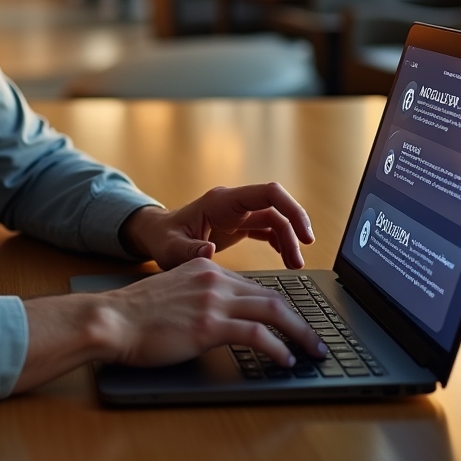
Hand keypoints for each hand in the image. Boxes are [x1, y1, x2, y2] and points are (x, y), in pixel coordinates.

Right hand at [14, 258, 326, 391]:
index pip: (253, 286)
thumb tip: (222, 319)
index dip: (277, 308)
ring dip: (298, 334)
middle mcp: (214, 277)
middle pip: (271, 296)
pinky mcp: (210, 324)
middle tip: (314, 341)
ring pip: (273, 311)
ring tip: (311, 352)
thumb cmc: (136, 313)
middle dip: (299, 321)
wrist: (113, 319)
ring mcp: (213, 300)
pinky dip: (276, 348)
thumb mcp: (174, 293)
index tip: (291, 324)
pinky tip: (284, 360)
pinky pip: (256, 334)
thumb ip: (200, 298)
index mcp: (206, 266)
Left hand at [121, 183, 314, 269]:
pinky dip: (281, 243)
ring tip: (295, 267)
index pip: (267, 193)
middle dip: (295, 228)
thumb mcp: (170, 249)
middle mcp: (233, 203)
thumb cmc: (162, 240)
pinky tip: (286, 260)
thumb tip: (209, 251)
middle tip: (302, 257)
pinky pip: (268, 229)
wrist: (156, 237)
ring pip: (275, 219)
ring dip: (289, 240)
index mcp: (221, 202)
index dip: (291, 209)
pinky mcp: (239, 225)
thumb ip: (188, 250)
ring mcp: (238, 213)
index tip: (304, 235)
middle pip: (276, 206)